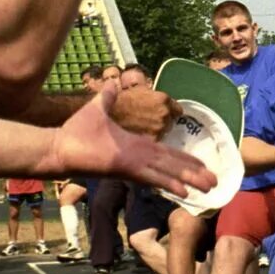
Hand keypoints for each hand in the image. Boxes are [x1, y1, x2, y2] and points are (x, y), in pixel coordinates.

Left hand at [48, 85, 216, 195]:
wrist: (58, 146)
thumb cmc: (76, 132)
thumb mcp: (98, 108)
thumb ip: (109, 97)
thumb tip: (113, 82)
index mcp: (137, 146)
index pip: (167, 154)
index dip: (186, 160)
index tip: (203, 165)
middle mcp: (140, 157)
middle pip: (174, 165)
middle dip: (196, 172)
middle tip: (216, 181)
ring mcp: (134, 164)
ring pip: (169, 173)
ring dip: (190, 180)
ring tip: (209, 188)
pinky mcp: (126, 169)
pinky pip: (152, 177)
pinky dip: (169, 183)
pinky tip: (184, 191)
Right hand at [111, 88, 177, 135]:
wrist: (111, 113)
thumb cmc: (123, 100)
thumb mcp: (140, 91)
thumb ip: (153, 95)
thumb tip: (159, 99)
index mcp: (164, 100)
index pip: (178, 110)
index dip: (171, 112)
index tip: (167, 114)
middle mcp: (165, 113)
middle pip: (171, 121)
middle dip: (164, 121)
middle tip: (153, 122)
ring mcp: (160, 127)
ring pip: (165, 131)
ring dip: (159, 131)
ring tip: (147, 130)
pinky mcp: (153, 139)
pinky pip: (157, 140)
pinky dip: (152, 139)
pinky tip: (144, 137)